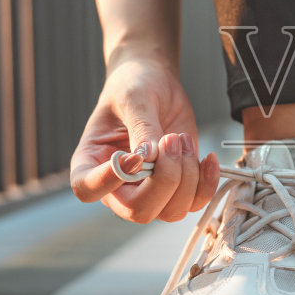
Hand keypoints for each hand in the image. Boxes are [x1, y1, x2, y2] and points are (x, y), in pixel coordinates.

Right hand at [69, 51, 219, 221]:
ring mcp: (148, 190)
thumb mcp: (135, 99)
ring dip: (187, 178)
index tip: (135, 155)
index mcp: (90, 162)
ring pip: (170, 211)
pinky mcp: (176, 186)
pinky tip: (207, 158)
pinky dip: (206, 184)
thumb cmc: (135, 85)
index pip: (87, 189)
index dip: (110, 181)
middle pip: (137, 210)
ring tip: (182, 139)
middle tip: (172, 139)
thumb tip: (150, 159)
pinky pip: (193, 202)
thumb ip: (142, 128)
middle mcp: (117, 185)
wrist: (156, 82)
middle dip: (164, 180)